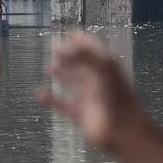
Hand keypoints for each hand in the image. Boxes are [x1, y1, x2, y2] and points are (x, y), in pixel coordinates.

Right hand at [38, 32, 145, 150]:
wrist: (122, 129)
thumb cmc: (115, 95)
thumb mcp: (103, 67)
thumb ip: (83, 55)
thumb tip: (63, 45)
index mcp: (106, 68)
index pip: (93, 50)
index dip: (81, 42)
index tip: (68, 33)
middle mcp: (97, 80)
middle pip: (81, 65)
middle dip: (68, 56)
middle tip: (53, 48)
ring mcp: (89, 98)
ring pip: (72, 83)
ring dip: (61, 75)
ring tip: (48, 68)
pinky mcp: (80, 114)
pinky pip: (63, 104)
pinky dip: (51, 100)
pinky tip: (39, 93)